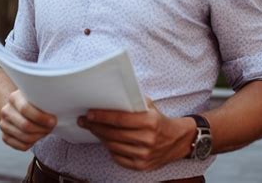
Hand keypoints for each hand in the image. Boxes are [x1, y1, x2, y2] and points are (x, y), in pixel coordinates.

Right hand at [0, 89, 56, 150]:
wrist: (22, 107)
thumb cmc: (36, 101)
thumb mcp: (39, 95)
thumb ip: (46, 98)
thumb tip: (64, 103)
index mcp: (14, 97)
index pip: (25, 109)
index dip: (41, 117)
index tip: (54, 120)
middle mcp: (6, 111)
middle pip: (25, 126)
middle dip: (42, 129)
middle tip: (52, 126)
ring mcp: (4, 125)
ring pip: (24, 137)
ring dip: (39, 136)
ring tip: (47, 130)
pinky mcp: (5, 136)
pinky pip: (21, 146)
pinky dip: (33, 143)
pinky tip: (38, 136)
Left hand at [78, 98, 195, 170]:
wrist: (177, 140)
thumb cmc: (159, 119)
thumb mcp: (150, 105)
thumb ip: (133, 102)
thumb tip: (111, 96)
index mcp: (150, 122)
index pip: (120, 119)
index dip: (102, 116)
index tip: (89, 113)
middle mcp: (147, 139)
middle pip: (114, 134)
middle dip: (96, 126)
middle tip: (84, 120)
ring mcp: (144, 155)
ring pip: (113, 146)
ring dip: (100, 137)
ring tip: (93, 129)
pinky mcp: (141, 166)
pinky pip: (118, 158)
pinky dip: (110, 149)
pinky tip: (105, 140)